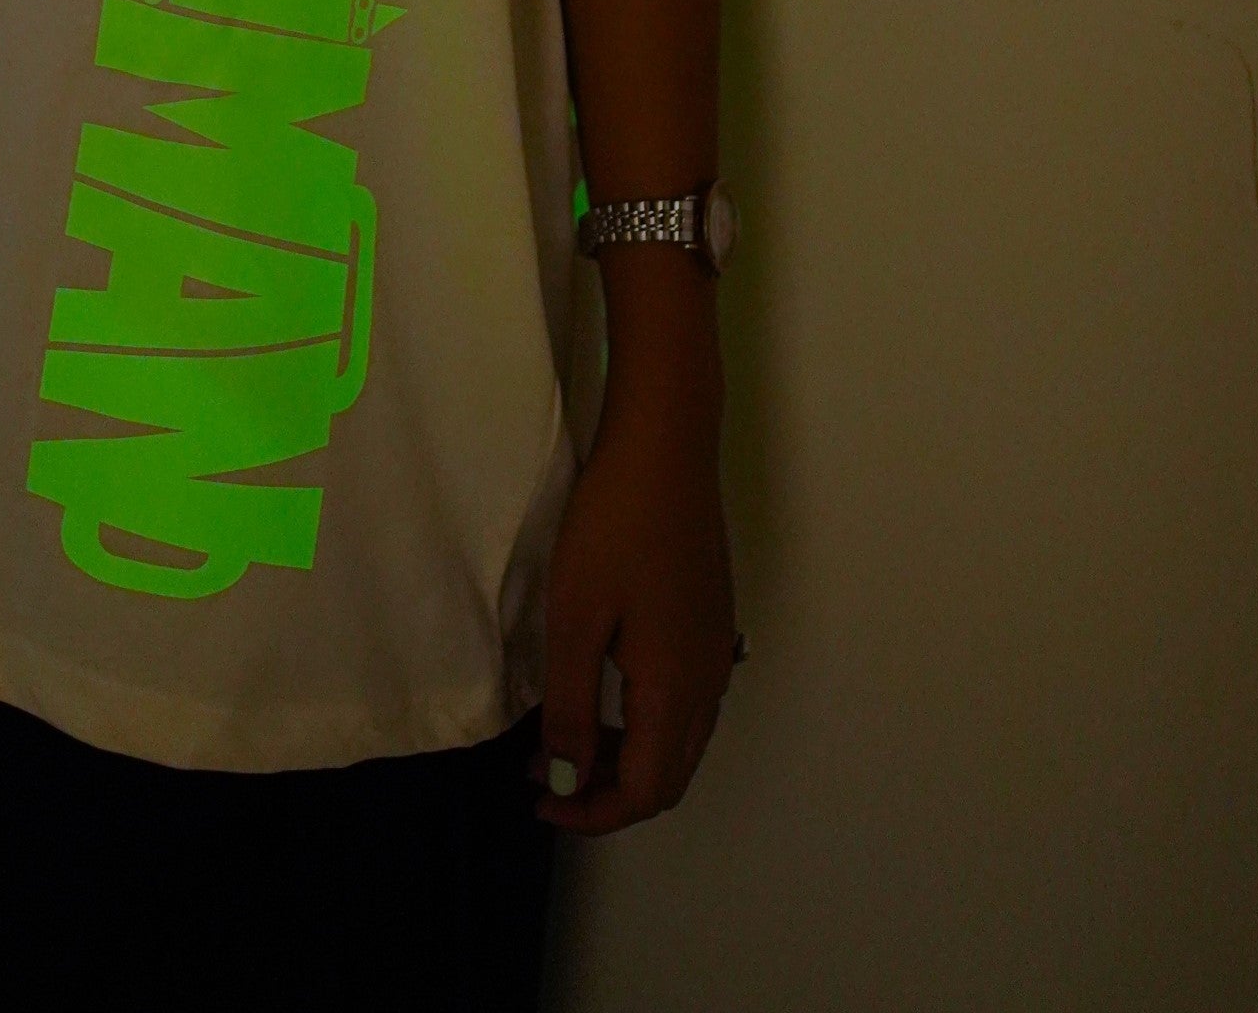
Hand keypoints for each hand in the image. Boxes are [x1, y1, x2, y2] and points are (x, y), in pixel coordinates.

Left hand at [531, 369, 737, 835]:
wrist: (667, 445)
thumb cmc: (614, 524)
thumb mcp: (577, 618)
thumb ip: (573, 707)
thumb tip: (568, 778)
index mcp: (677, 689)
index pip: (645, 790)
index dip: (592, 813)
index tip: (541, 803)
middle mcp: (709, 681)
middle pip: (667, 776)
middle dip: (606, 792)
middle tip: (545, 780)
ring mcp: (716, 649)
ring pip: (677, 740)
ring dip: (622, 756)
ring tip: (560, 741)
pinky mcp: (711, 621)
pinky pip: (683, 702)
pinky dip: (640, 721)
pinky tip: (599, 694)